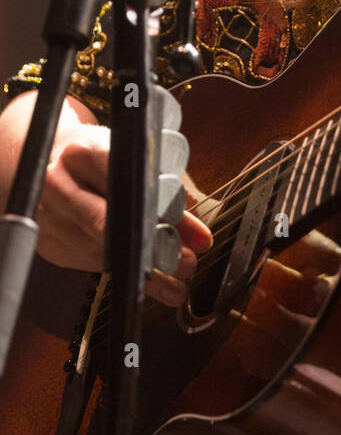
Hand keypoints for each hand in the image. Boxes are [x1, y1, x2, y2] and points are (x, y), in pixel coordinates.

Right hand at [0, 93, 211, 306]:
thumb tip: (199, 237)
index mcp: (83, 152)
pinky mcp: (48, 244)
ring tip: (177, 277)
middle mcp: (59, 185)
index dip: (159, 209)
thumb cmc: (99, 157)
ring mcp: (50, 217)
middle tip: (185, 262)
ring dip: (143, 269)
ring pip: (102, 251)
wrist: (50, 160)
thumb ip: (167, 193)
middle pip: (109, 224)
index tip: (186, 230)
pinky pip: (90, 265)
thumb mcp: (132, 158)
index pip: (126, 184)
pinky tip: (149, 282)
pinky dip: (123, 273)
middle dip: (151, 247)